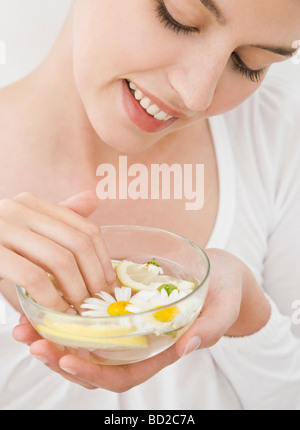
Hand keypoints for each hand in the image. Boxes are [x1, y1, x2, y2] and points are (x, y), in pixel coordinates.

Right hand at [0, 191, 114, 311]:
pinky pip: (33, 277)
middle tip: (99, 305)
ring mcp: (3, 228)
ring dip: (76, 292)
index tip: (109, 286)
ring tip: (80, 312)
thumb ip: (57, 219)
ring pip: (60, 260)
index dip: (103, 261)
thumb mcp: (25, 232)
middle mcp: (19, 209)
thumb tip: (93, 201)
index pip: (86, 229)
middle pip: (78, 244)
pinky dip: (51, 299)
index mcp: (32, 203)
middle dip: (94, 280)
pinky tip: (56, 314)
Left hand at [13, 248, 270, 391]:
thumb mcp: (225, 307)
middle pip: (94, 363)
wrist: (220, 272)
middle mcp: (138, 342)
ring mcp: (128, 323)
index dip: (94, 373)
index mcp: (160, 351)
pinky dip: (68, 312)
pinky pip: (91, 314)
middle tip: (31, 340)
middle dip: (61, 357)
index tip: (67, 359)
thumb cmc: (225, 291)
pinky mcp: (121, 301)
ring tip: (26, 324)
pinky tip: (48, 299)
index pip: (123, 375)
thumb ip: (212, 327)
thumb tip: (189, 346)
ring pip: (87, 342)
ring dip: (55, 336)